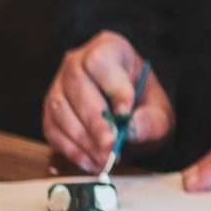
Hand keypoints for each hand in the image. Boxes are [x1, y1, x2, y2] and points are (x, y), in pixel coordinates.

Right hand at [44, 32, 174, 172]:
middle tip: (110, 145)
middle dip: (95, 120)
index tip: (125, 113)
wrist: (130, 116)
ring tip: (103, 157)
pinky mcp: (50, 112)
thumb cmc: (143, 106)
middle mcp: (77, 63)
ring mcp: (59, 87)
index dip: (112, 87)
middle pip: (77, 84)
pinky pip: (52, 129)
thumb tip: (132, 129)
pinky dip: (70, 149)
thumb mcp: (159, 111)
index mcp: (108, 49)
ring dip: (82, 138)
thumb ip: (152, 120)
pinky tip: (90, 161)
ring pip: (60, 108)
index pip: (101, 61)